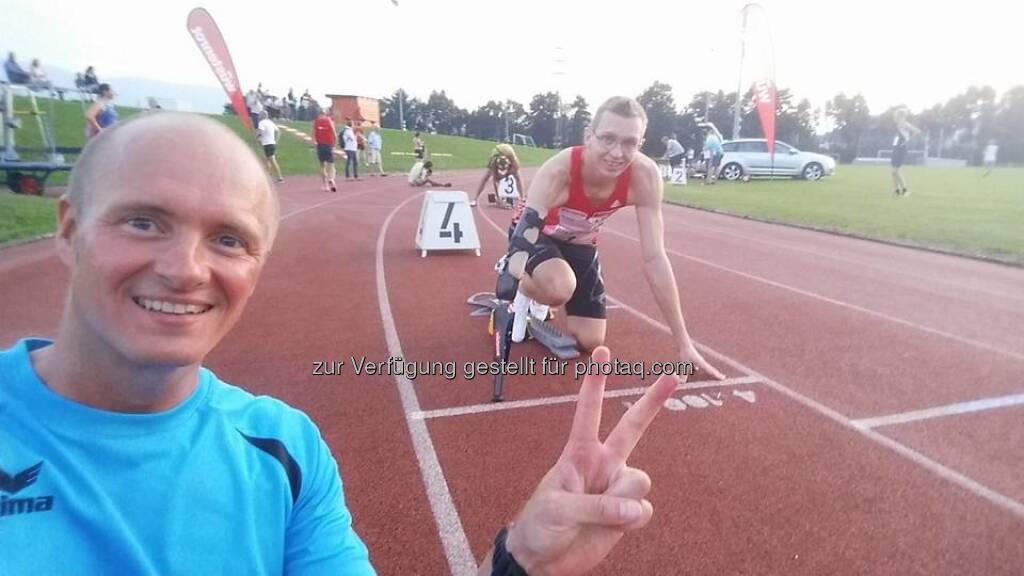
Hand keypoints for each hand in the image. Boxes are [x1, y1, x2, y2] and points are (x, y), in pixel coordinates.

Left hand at [502, 347, 678, 575]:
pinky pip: (644, 510)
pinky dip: (631, 521)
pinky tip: (615, 527)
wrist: (543, 558)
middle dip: (654, 400)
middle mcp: (603, 463)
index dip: (596, 383)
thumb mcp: (558, 509)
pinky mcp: (628, 514)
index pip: (589, 412)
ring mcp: (617, 487)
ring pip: (640, 481)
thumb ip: (596, 506)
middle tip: (678, 373)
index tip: (603, 352)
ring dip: (623, 500)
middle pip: (634, 426)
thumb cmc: (540, 524)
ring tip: (600, 515)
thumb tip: (635, 509)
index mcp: (579, 453)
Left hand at [678, 343, 724, 381]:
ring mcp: (699, 360)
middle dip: (716, 374)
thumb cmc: (685, 353)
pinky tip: (696, 369)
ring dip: (709, 371)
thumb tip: (682, 382)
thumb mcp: (684, 365)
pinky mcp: (695, 358)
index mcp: (701, 363)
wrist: (685, 344)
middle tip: (723, 378)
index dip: (716, 375)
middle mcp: (702, 362)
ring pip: (706, 367)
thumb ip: (683, 374)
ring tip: (714, 374)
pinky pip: (699, 364)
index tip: (723, 378)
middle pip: (711, 369)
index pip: (710, 371)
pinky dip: (700, 368)